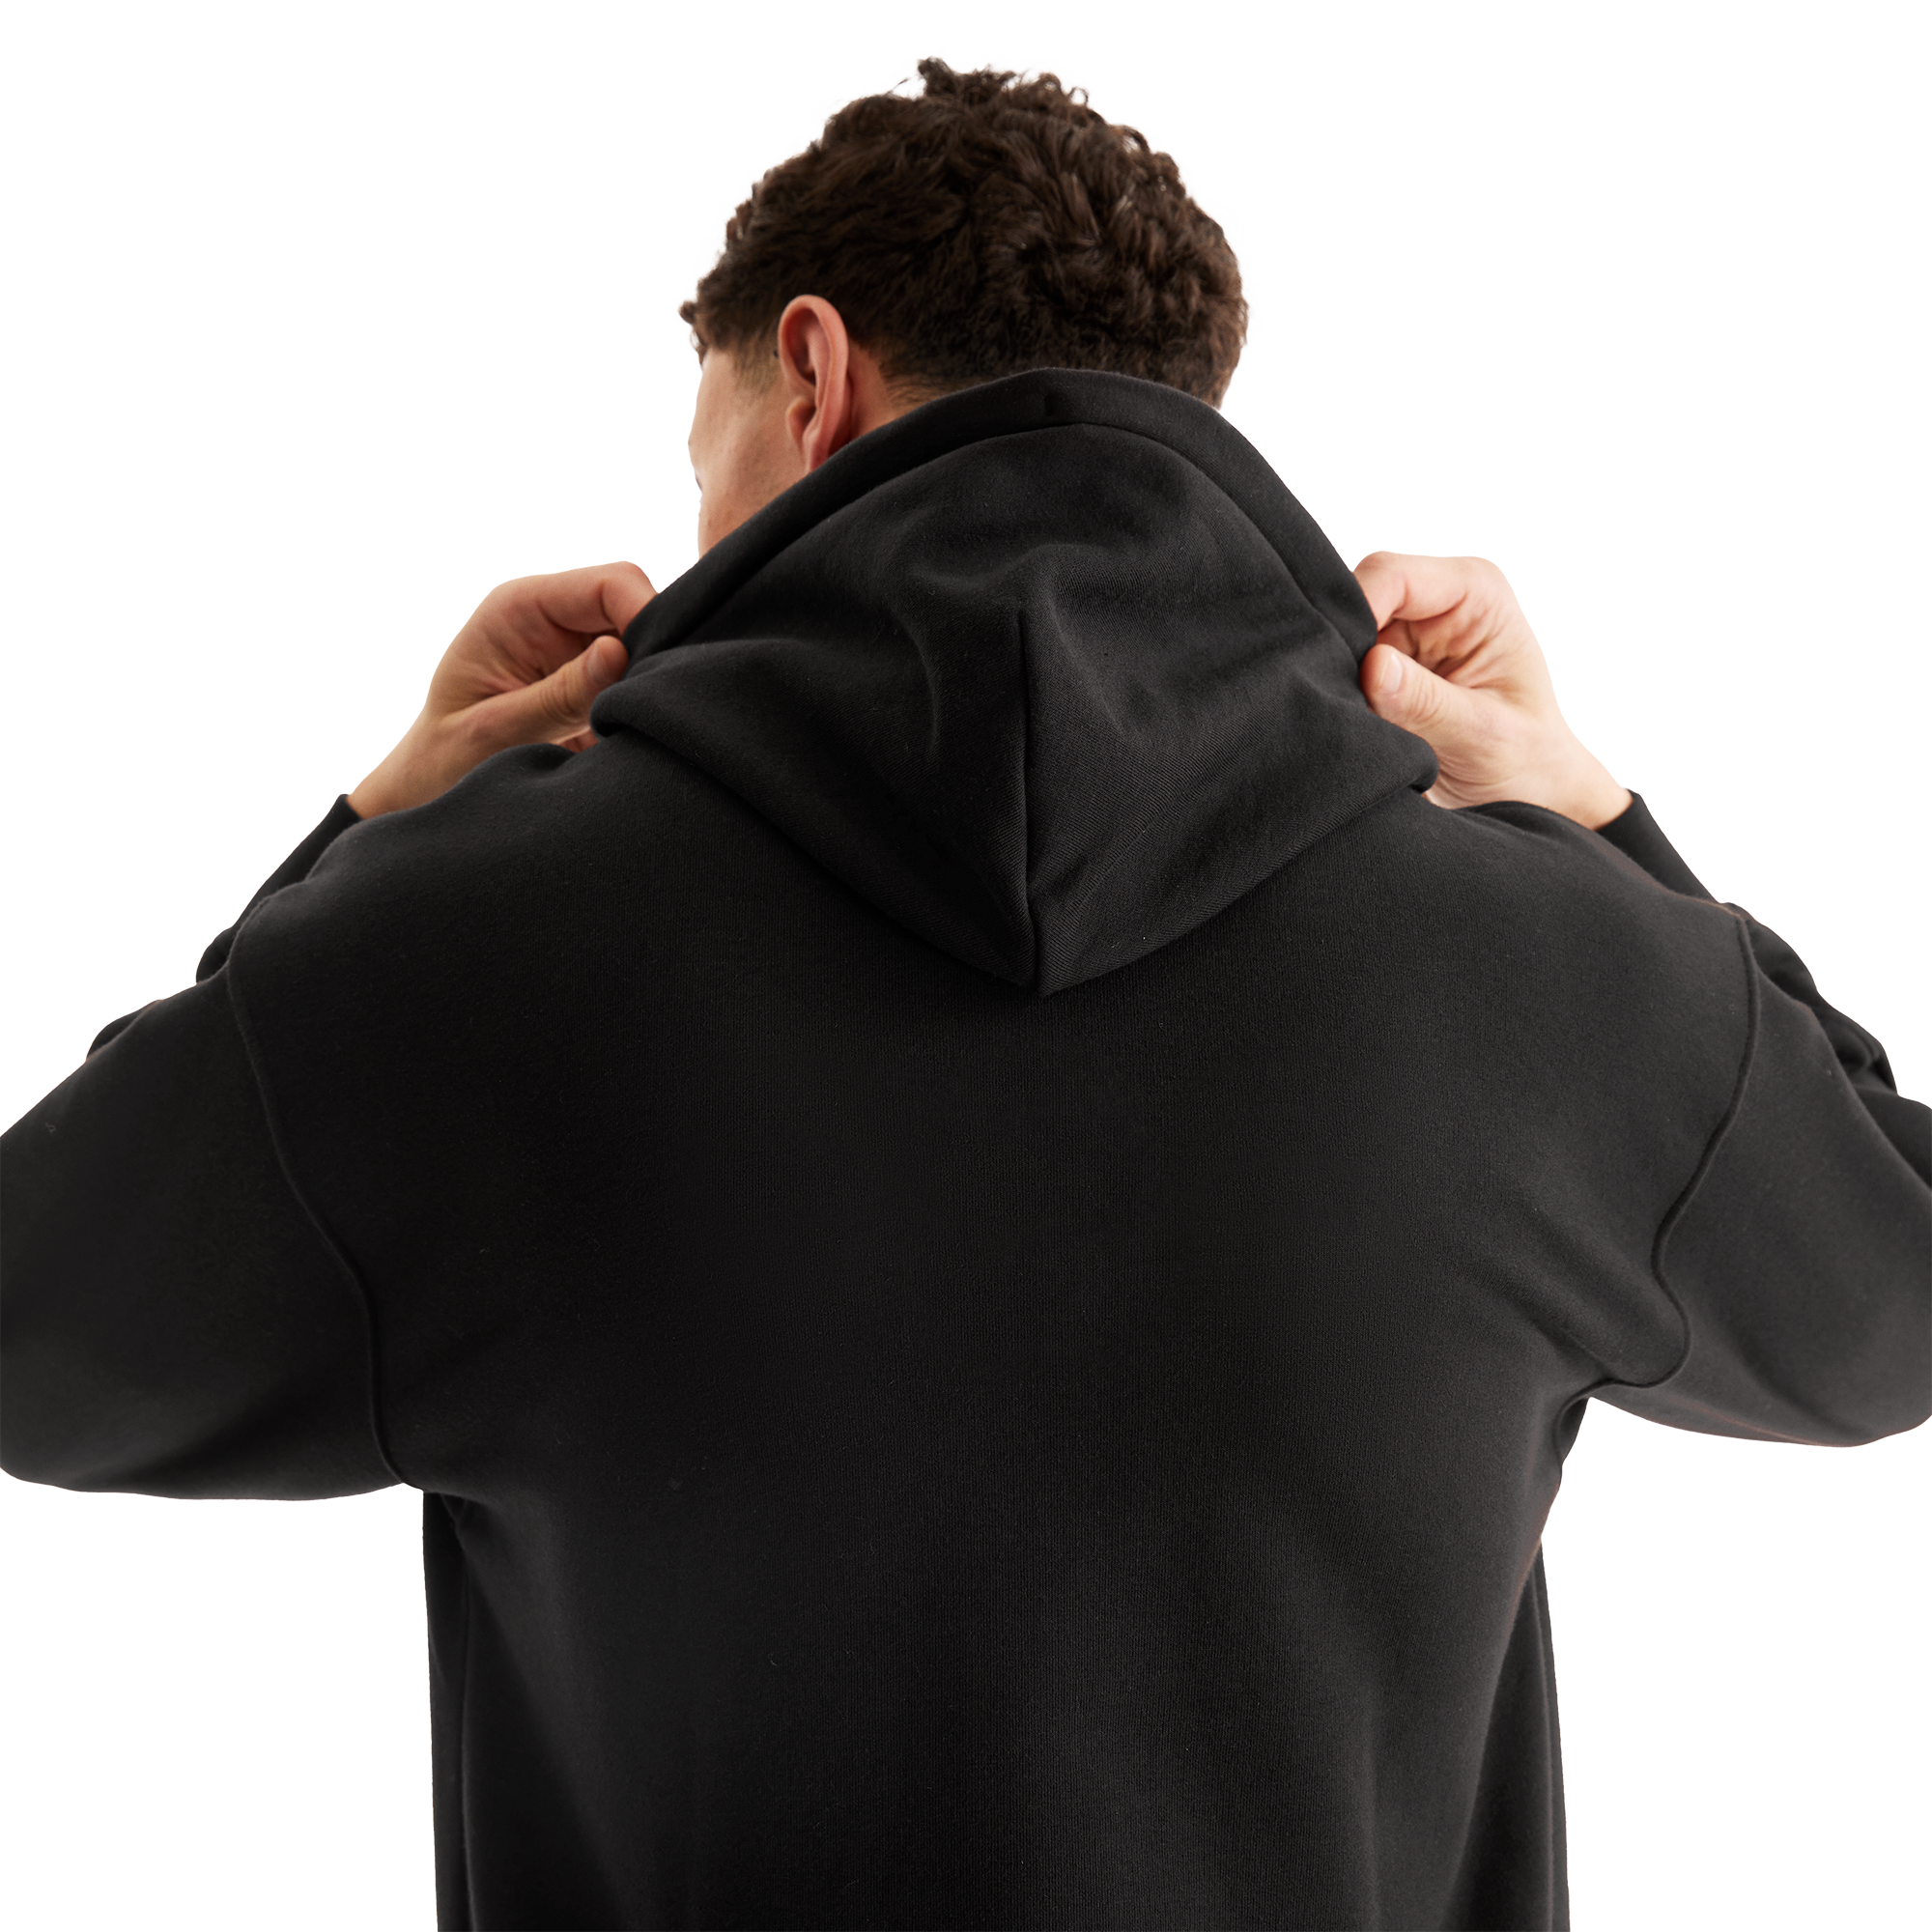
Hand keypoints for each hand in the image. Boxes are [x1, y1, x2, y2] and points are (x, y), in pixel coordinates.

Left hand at [348, 563, 654, 819]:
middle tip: (655, 711)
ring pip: (646, 651)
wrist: (430, 794)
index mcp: (519, 610)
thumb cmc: (445, 762)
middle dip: (656, 656)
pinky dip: (645, 714)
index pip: (608, 585)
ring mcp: (576, 654)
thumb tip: (618, 653)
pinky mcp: (593, 688)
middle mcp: (553, 622)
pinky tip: (634, 744)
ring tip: (637, 735)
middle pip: (636, 612)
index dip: (646, 615)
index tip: (660, 670)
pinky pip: (638, 687)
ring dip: (649, 690)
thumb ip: (559, 694)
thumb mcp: (497, 732)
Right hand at [1352, 551, 1632, 830]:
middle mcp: (1435, 603)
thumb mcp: (1482, 735)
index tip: (1345, 667)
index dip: (1357, 611)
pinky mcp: (1381, 667)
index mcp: (1475, 594)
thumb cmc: (1526, 759)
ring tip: (1354, 721)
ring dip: (1336, 677)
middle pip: (1355, 599)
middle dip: (1340, 649)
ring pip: (1337, 636)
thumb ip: (1426, 701)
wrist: (1529, 796)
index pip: (1393, 576)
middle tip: (1340, 702)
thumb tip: (1372, 668)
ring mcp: (1404, 634)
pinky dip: (1335, 696)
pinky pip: (1337, 670)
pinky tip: (1348, 725)